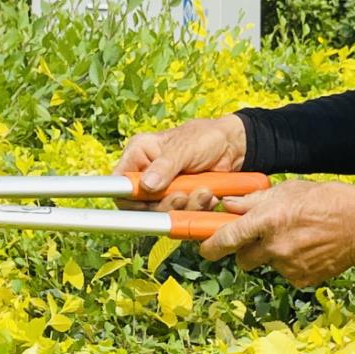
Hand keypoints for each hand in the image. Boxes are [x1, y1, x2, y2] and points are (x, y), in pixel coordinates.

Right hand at [112, 115, 247, 210]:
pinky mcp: (180, 202)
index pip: (119, 182)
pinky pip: (181, 216)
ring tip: (204, 192)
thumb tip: (147, 185)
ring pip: (162, 213)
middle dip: (163, 204)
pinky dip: (196, 210)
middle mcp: (147, 174)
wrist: (234, 147)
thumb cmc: (206, 138)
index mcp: (139, 154)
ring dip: (184, 207)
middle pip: (140, 204)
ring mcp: (164, 190)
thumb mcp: (184, 148)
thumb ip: (165, 166)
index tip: (147, 201)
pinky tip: (209, 197)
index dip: (128, 197)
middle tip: (182, 197)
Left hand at [200, 180, 354, 287]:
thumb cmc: (326, 200)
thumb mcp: (287, 191)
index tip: (204, 249)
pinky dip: (292, 264)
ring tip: (296, 237)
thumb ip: (254, 202)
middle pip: (243, 258)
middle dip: (245, 251)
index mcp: (267, 221)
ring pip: (266, 265)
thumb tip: (228, 206)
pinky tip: (308, 249)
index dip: (211, 247)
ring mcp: (288, 266)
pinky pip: (286, 274)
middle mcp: (274, 246)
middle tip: (260, 238)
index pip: (227, 239)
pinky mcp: (301, 279)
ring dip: (272, 255)